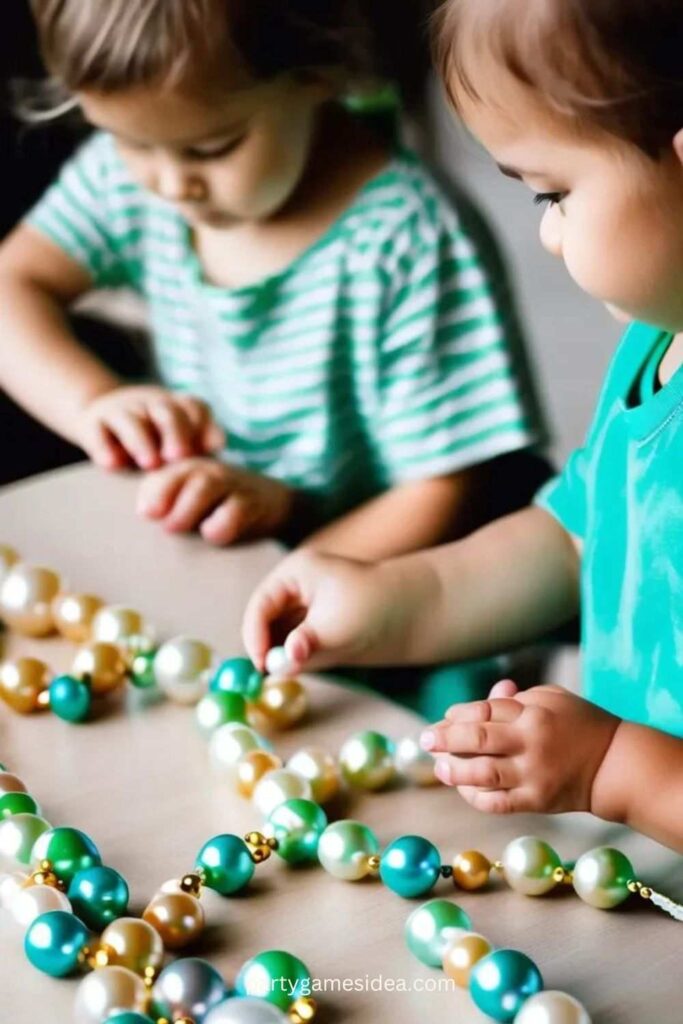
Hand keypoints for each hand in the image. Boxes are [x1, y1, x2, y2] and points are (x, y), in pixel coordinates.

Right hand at [73, 385, 223, 469]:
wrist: (99, 417)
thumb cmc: (151, 437)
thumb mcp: (176, 437)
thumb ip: (198, 441)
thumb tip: (217, 444)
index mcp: (175, 406)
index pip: (195, 407)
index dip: (204, 424)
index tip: (212, 448)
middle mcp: (149, 404)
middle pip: (167, 411)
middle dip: (176, 433)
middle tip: (179, 457)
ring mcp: (120, 411)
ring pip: (132, 421)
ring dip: (141, 442)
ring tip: (150, 464)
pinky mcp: (92, 423)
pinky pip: (97, 432)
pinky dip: (104, 448)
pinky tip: (112, 465)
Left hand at [137, 457, 292, 545]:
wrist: (273, 503)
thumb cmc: (219, 506)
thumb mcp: (190, 499)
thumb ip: (163, 500)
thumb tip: (142, 512)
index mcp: (188, 469)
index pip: (164, 473)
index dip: (153, 491)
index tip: (145, 514)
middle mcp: (209, 472)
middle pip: (184, 474)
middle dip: (165, 495)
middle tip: (156, 519)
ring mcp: (232, 485)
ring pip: (206, 486)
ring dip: (186, 508)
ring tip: (174, 527)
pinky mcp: (252, 503)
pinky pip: (235, 511)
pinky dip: (221, 524)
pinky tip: (212, 534)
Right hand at [242, 549, 419, 672]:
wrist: (415, 612)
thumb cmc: (375, 610)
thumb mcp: (337, 630)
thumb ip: (305, 649)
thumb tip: (280, 666)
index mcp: (296, 573)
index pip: (260, 604)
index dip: (254, 634)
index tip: (261, 664)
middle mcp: (296, 587)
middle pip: (265, 619)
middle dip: (265, 646)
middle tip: (268, 676)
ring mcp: (305, 606)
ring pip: (279, 634)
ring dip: (279, 654)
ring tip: (289, 671)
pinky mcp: (316, 626)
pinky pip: (294, 644)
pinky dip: (294, 657)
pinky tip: (305, 667)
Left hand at [420, 681, 620, 815]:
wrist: (614, 765)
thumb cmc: (580, 725)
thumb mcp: (551, 699)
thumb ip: (516, 698)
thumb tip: (486, 694)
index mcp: (534, 713)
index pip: (485, 710)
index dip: (458, 714)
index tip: (444, 718)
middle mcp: (531, 743)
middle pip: (478, 739)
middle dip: (444, 738)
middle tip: (424, 739)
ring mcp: (533, 775)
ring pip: (483, 774)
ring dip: (454, 771)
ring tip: (438, 767)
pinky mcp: (536, 802)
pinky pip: (498, 802)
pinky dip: (475, 797)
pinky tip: (463, 788)